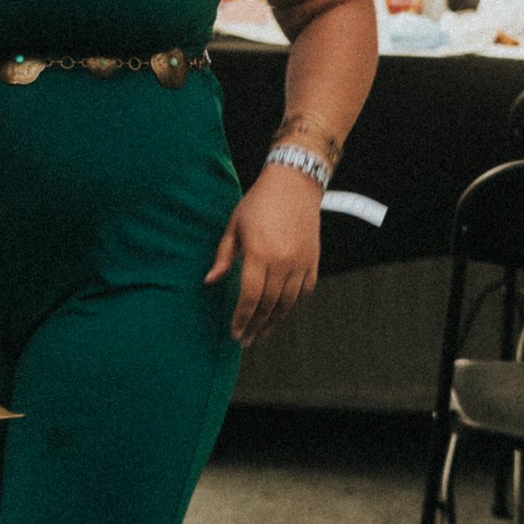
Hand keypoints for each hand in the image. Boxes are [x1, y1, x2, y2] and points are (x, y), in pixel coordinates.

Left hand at [205, 167, 321, 340]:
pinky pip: (305, 290)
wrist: (294, 184)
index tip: (235, 332)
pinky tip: (282, 312)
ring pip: (288, 302)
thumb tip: (211, 281)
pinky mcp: (313, 259)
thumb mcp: (234, 226)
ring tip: (262, 333)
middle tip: (246, 340)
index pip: (250, 297)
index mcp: (260, 253)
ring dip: (274, 321)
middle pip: (269, 305)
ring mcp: (301, 261)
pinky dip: (293, 304)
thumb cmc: (259, 202)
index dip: (242, 318)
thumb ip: (224, 256)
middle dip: (256, 326)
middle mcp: (283, 261)